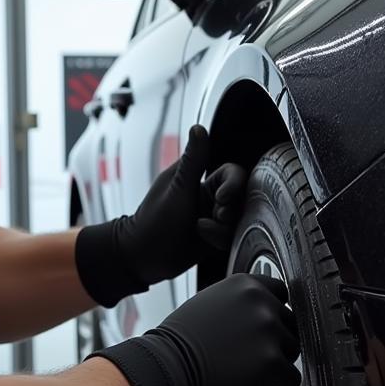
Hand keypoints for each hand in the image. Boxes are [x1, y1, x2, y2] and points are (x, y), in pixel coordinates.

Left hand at [75, 126, 247, 306]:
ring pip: (238, 218)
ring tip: (203, 229)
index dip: (234, 184)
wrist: (144, 258)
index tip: (222, 198)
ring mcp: (212, 217)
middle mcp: (208, 196)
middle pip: (240, 197)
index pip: (232, 173)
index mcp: (198, 179)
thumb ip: (194, 161)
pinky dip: (220, 237)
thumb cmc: (155, 221)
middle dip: (232, 208)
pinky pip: (231, 235)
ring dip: (224, 225)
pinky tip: (203, 238)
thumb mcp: (178, 190)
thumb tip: (199, 127)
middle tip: (218, 216)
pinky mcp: (214, 237)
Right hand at [89, 274, 300, 385]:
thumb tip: (264, 312)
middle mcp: (260, 302)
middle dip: (275, 342)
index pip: (282, 293)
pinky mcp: (270, 362)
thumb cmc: (183, 343)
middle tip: (250, 356)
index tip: (266, 330)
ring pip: (293, 351)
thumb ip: (242, 303)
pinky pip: (292, 379)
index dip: (275, 315)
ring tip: (247, 370)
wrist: (166, 369)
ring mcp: (267, 330)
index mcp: (246, 284)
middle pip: (290, 323)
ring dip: (276, 364)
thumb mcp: (212, 304)